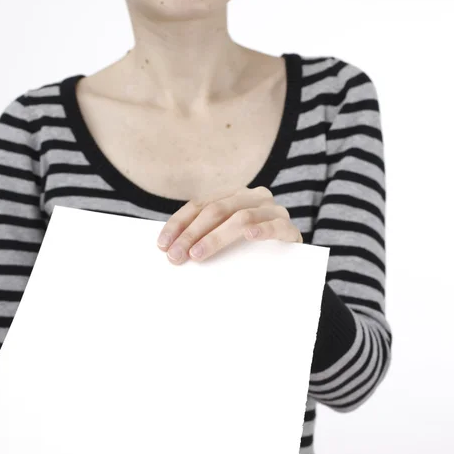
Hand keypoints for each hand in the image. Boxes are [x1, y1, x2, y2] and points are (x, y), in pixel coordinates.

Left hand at [156, 186, 302, 264]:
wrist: (291, 257)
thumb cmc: (250, 250)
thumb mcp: (225, 239)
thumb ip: (205, 237)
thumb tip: (172, 252)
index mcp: (233, 195)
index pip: (199, 205)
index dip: (178, 224)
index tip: (162, 244)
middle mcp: (252, 197)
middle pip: (216, 211)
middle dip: (191, 234)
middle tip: (176, 256)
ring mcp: (272, 210)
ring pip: (240, 218)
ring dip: (216, 237)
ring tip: (198, 254)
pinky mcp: (289, 227)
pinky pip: (275, 226)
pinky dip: (262, 230)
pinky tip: (250, 237)